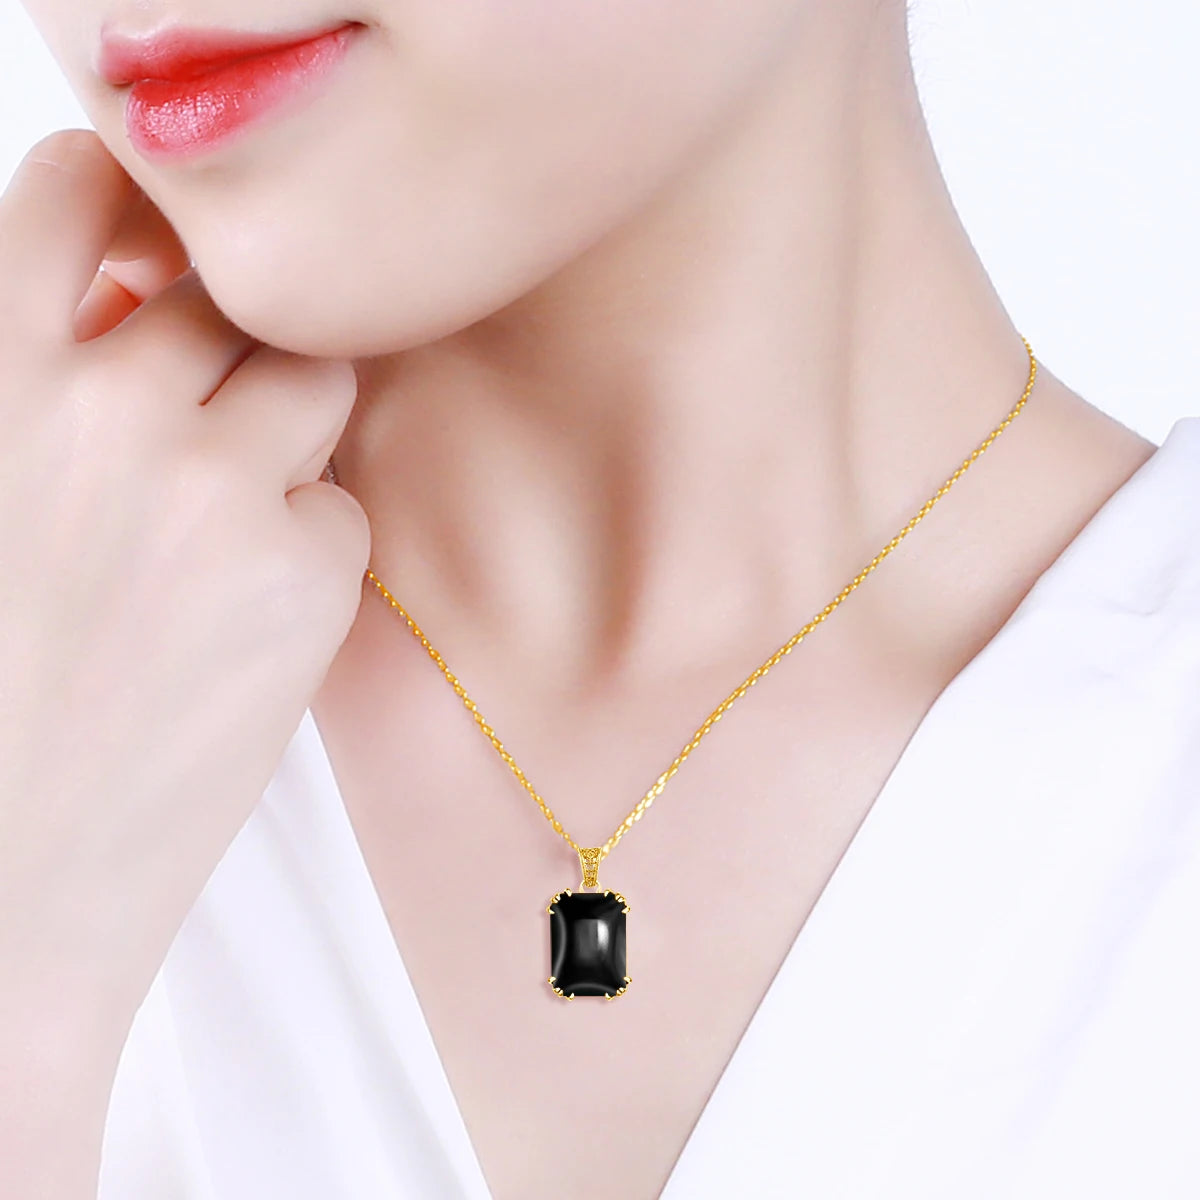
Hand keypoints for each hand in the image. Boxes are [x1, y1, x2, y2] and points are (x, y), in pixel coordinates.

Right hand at [0, 129, 369, 1048]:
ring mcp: (216, 490)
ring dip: (283, 430)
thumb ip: (30, 383)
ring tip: (220, 523)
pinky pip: (339, 507)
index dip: (131, 215)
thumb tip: (123, 307)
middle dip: (226, 341)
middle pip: (234, 292)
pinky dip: (308, 544)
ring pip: (312, 382)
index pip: (82, 192)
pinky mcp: (304, 576)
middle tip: (200, 420)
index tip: (147, 259)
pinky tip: (243, 620)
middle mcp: (103, 408)